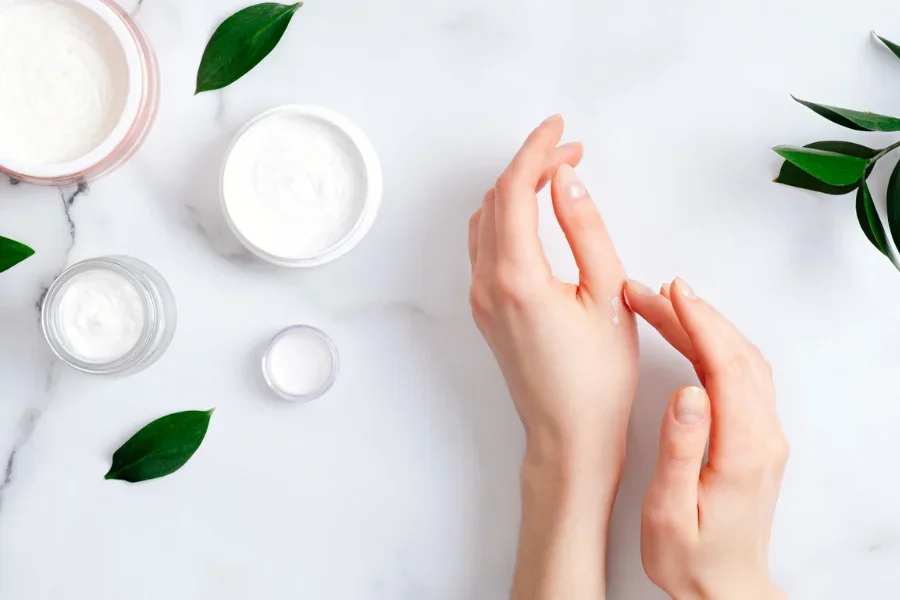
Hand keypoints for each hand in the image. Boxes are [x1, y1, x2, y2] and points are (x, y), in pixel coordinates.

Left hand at [468, 115, 638, 474]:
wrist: (568, 437)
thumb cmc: (597, 379)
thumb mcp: (608, 295)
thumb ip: (585, 229)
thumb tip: (566, 179)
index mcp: (516, 276)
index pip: (515, 189)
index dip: (536, 149)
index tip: (560, 128)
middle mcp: (486, 284)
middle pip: (496, 199)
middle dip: (530, 165)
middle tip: (570, 151)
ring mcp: (479, 299)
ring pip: (485, 221)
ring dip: (515, 190)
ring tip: (557, 177)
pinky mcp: (484, 311)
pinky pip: (483, 247)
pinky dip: (506, 218)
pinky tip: (535, 216)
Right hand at [625, 278, 787, 599]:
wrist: (724, 588)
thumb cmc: (690, 557)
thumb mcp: (668, 510)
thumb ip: (680, 449)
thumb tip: (687, 392)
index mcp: (743, 450)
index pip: (725, 366)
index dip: (698, 323)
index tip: (671, 293)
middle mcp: (763, 437)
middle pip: (735, 354)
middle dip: (694, 314)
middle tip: (652, 291)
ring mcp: (764, 436)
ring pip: (742, 361)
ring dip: (706, 326)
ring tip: (664, 304)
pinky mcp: (756, 438)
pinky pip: (742, 376)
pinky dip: (716, 346)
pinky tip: (692, 338)